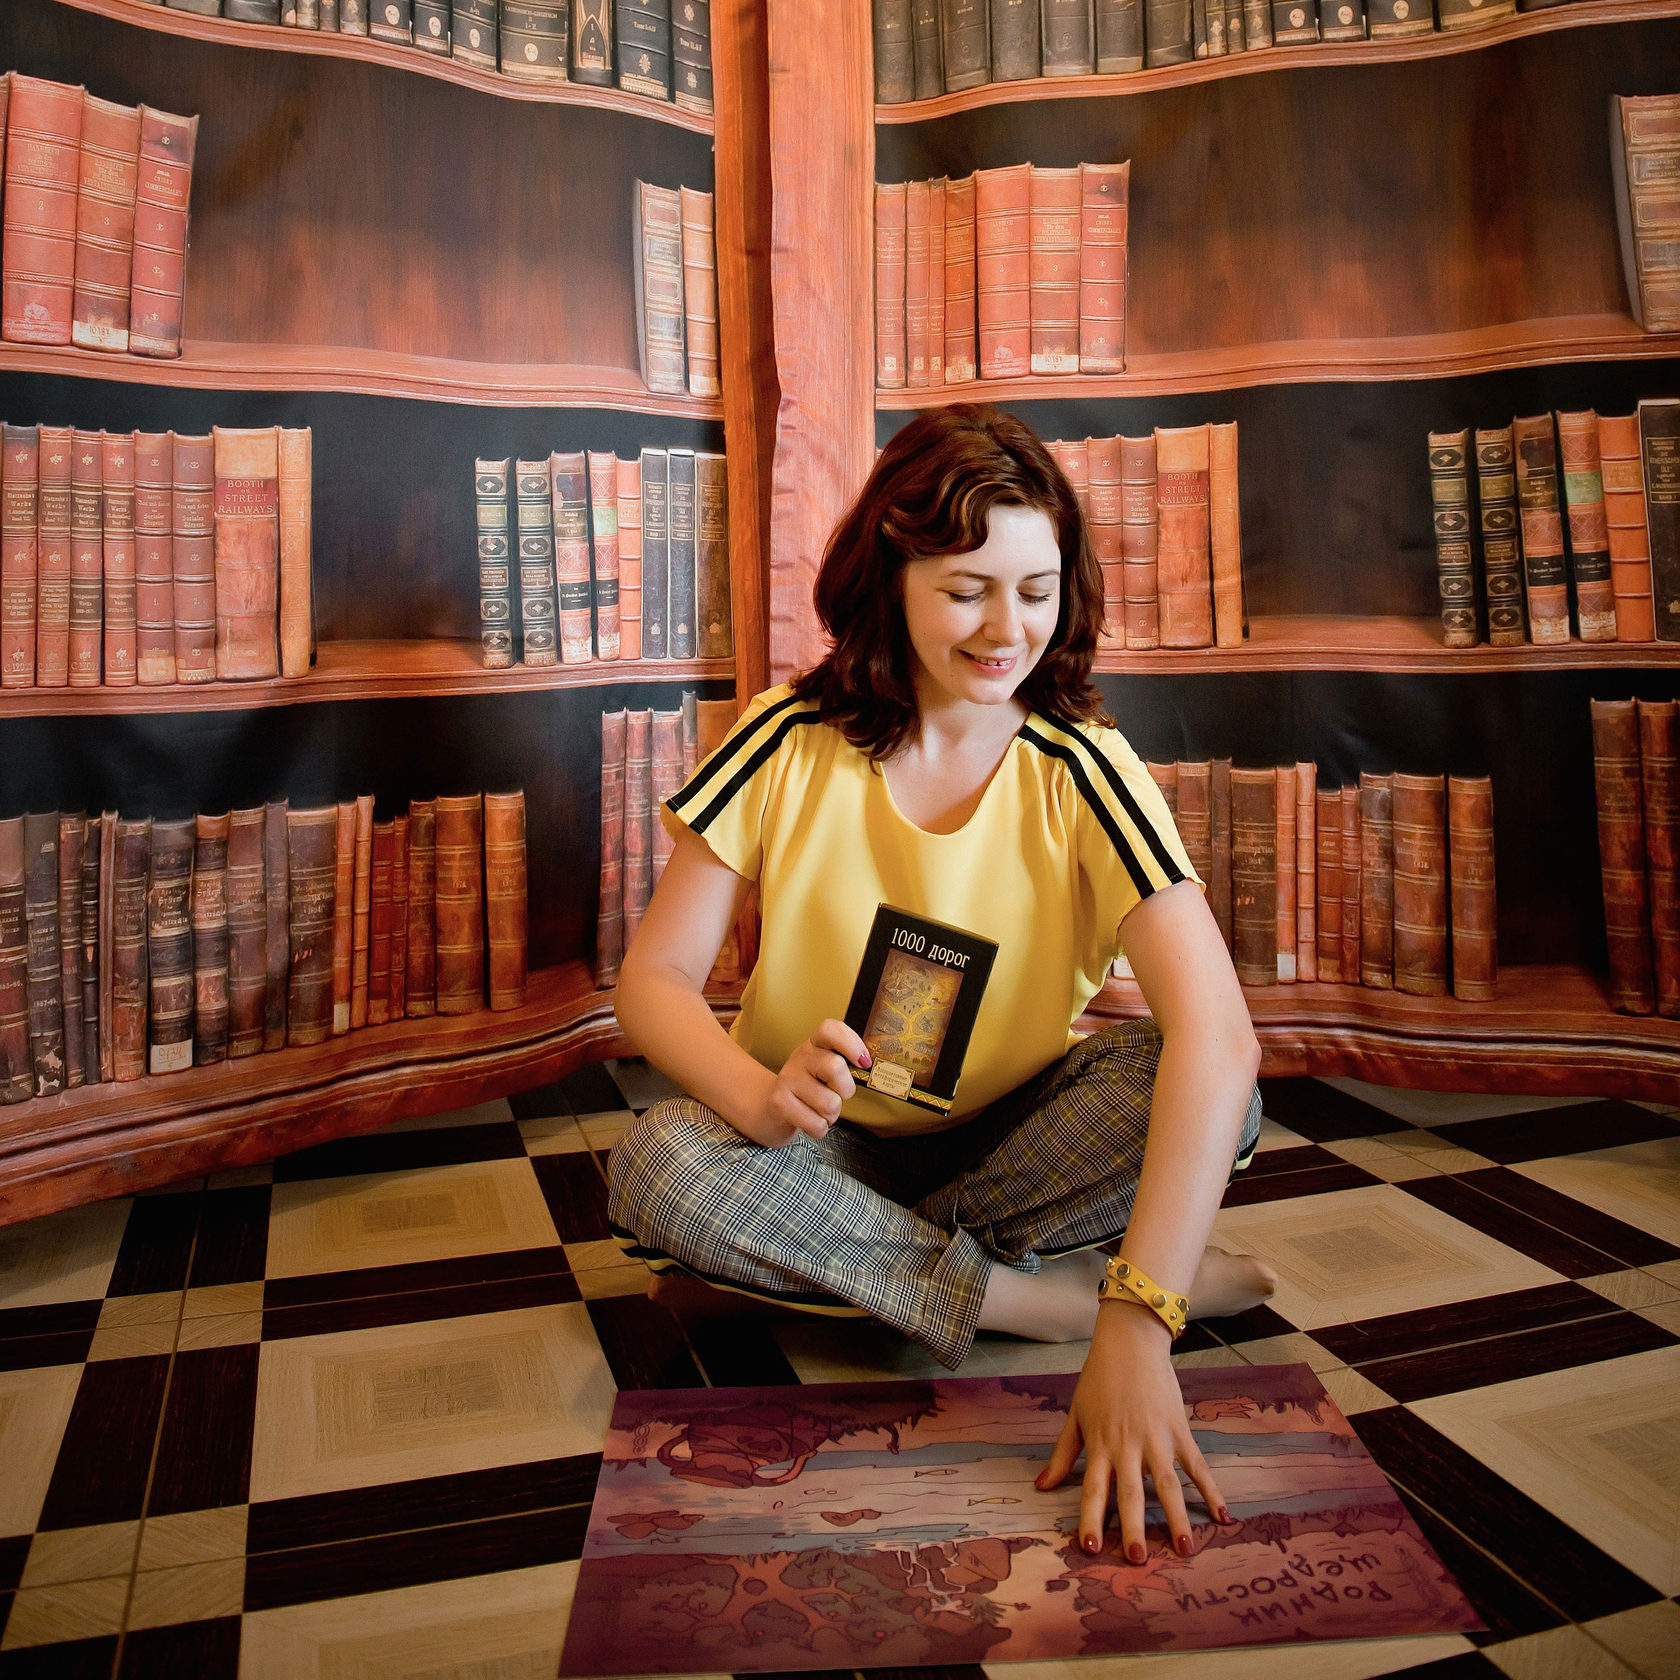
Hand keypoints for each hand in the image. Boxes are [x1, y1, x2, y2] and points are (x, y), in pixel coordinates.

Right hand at [747, 1019, 871, 1145]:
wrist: (774, 1110)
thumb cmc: (811, 1089)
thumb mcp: (826, 1069)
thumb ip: (847, 1064)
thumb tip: (869, 1067)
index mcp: (815, 1044)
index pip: (830, 1029)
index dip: (851, 1043)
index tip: (863, 1062)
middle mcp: (800, 1056)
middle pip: (835, 1067)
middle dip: (845, 1090)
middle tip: (836, 1094)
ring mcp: (787, 1078)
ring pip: (829, 1103)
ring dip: (831, 1114)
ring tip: (820, 1109)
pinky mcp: (779, 1102)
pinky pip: (817, 1123)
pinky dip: (820, 1128)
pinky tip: (810, 1120)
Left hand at [1036, 1302, 1230, 1561]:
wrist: (1130, 1342)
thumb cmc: (1099, 1379)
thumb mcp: (1076, 1414)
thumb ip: (1063, 1454)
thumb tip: (1042, 1486)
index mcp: (1100, 1445)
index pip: (1093, 1489)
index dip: (1091, 1519)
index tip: (1091, 1547)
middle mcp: (1128, 1446)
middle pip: (1131, 1493)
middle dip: (1134, 1527)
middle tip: (1137, 1558)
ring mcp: (1156, 1439)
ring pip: (1167, 1485)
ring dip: (1176, 1518)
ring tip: (1184, 1548)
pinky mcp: (1179, 1430)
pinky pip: (1197, 1466)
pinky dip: (1211, 1490)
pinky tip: (1222, 1516)